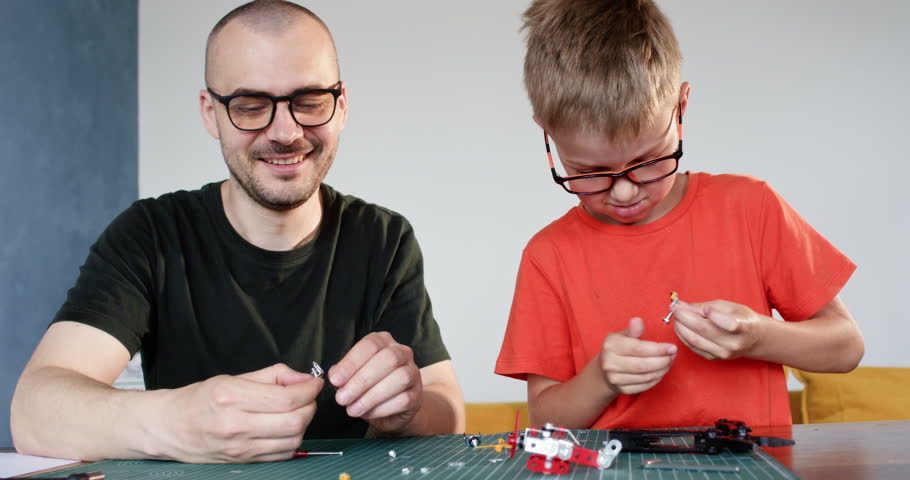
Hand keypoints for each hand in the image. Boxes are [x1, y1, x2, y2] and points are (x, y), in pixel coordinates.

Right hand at [163, 363, 322, 462]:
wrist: (169, 427)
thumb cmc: (199, 400)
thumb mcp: (233, 377)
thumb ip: (273, 375)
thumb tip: (304, 378)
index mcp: (232, 396)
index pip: (286, 398)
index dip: (309, 390)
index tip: (314, 383)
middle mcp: (236, 424)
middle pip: (295, 421)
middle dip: (310, 406)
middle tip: (308, 396)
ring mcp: (240, 447)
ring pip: (293, 440)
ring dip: (303, 424)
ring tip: (295, 411)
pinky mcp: (244, 461)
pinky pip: (282, 454)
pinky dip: (292, 440)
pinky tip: (284, 428)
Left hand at [328, 332, 421, 434]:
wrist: (391, 409)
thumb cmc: (369, 387)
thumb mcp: (352, 377)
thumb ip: (343, 373)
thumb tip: (335, 375)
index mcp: (383, 342)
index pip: (370, 345)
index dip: (351, 362)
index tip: (335, 380)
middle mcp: (401, 352)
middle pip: (388, 358)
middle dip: (361, 380)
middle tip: (342, 398)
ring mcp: (413, 372)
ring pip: (399, 378)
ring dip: (372, 396)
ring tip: (353, 409)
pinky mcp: (417, 394)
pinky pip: (403, 399)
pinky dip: (381, 408)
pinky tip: (368, 413)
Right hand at [600, 317, 676, 394]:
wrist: (604, 370)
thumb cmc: (618, 349)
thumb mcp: (622, 336)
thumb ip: (633, 330)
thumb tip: (638, 321)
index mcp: (611, 345)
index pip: (639, 349)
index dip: (658, 349)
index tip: (672, 347)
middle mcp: (610, 363)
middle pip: (643, 365)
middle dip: (663, 361)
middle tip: (673, 355)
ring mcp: (615, 378)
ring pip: (646, 376)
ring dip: (662, 370)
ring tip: (669, 362)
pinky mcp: (622, 390)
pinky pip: (645, 385)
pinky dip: (656, 378)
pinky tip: (661, 371)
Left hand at [672, 299, 762, 359]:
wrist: (753, 339)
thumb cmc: (741, 319)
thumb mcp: (730, 306)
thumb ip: (707, 306)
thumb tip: (684, 306)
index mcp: (743, 327)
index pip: (728, 323)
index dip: (711, 313)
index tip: (696, 305)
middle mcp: (733, 343)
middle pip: (703, 330)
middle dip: (684, 317)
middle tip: (675, 307)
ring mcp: (723, 353)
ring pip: (694, 340)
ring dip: (680, 327)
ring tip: (676, 315)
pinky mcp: (714, 358)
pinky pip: (693, 347)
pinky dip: (683, 335)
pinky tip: (680, 326)